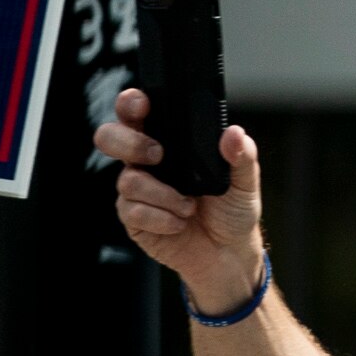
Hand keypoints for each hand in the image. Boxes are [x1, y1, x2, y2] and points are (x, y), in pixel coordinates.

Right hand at [100, 89, 267, 319]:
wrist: (227, 253)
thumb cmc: (232, 211)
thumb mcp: (245, 182)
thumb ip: (242, 156)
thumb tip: (233, 133)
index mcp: (171, 144)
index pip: (140, 114)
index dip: (131, 103)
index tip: (142, 104)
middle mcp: (147, 163)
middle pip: (111, 137)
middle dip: (130, 143)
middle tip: (159, 155)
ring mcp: (137, 190)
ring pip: (127, 180)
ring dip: (164, 195)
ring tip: (189, 206)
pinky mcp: (133, 218)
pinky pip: (133, 212)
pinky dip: (162, 218)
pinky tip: (179, 223)